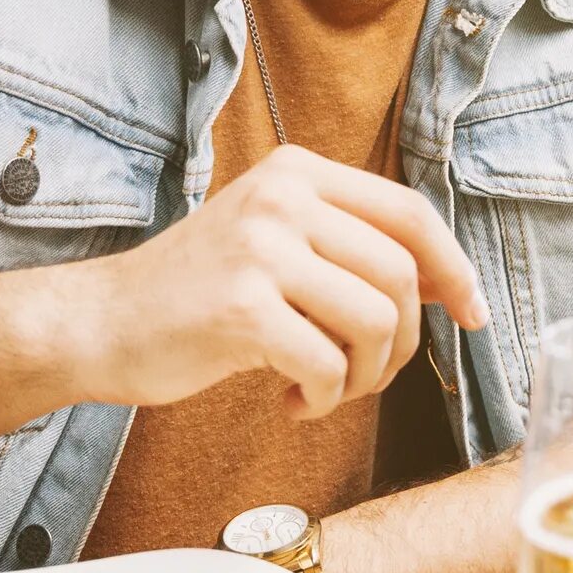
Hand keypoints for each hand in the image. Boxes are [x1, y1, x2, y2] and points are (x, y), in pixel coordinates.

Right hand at [59, 145, 487, 418]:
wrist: (101, 324)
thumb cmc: (196, 294)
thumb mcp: (274, 240)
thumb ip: (348, 247)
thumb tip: (448, 286)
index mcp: (297, 172)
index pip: (410, 212)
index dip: (455, 267)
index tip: (472, 313)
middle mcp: (282, 197)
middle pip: (401, 274)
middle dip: (402, 341)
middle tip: (366, 373)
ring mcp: (260, 248)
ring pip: (376, 320)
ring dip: (365, 375)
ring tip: (326, 388)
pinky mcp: (241, 307)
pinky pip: (328, 364)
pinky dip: (324, 398)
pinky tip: (290, 400)